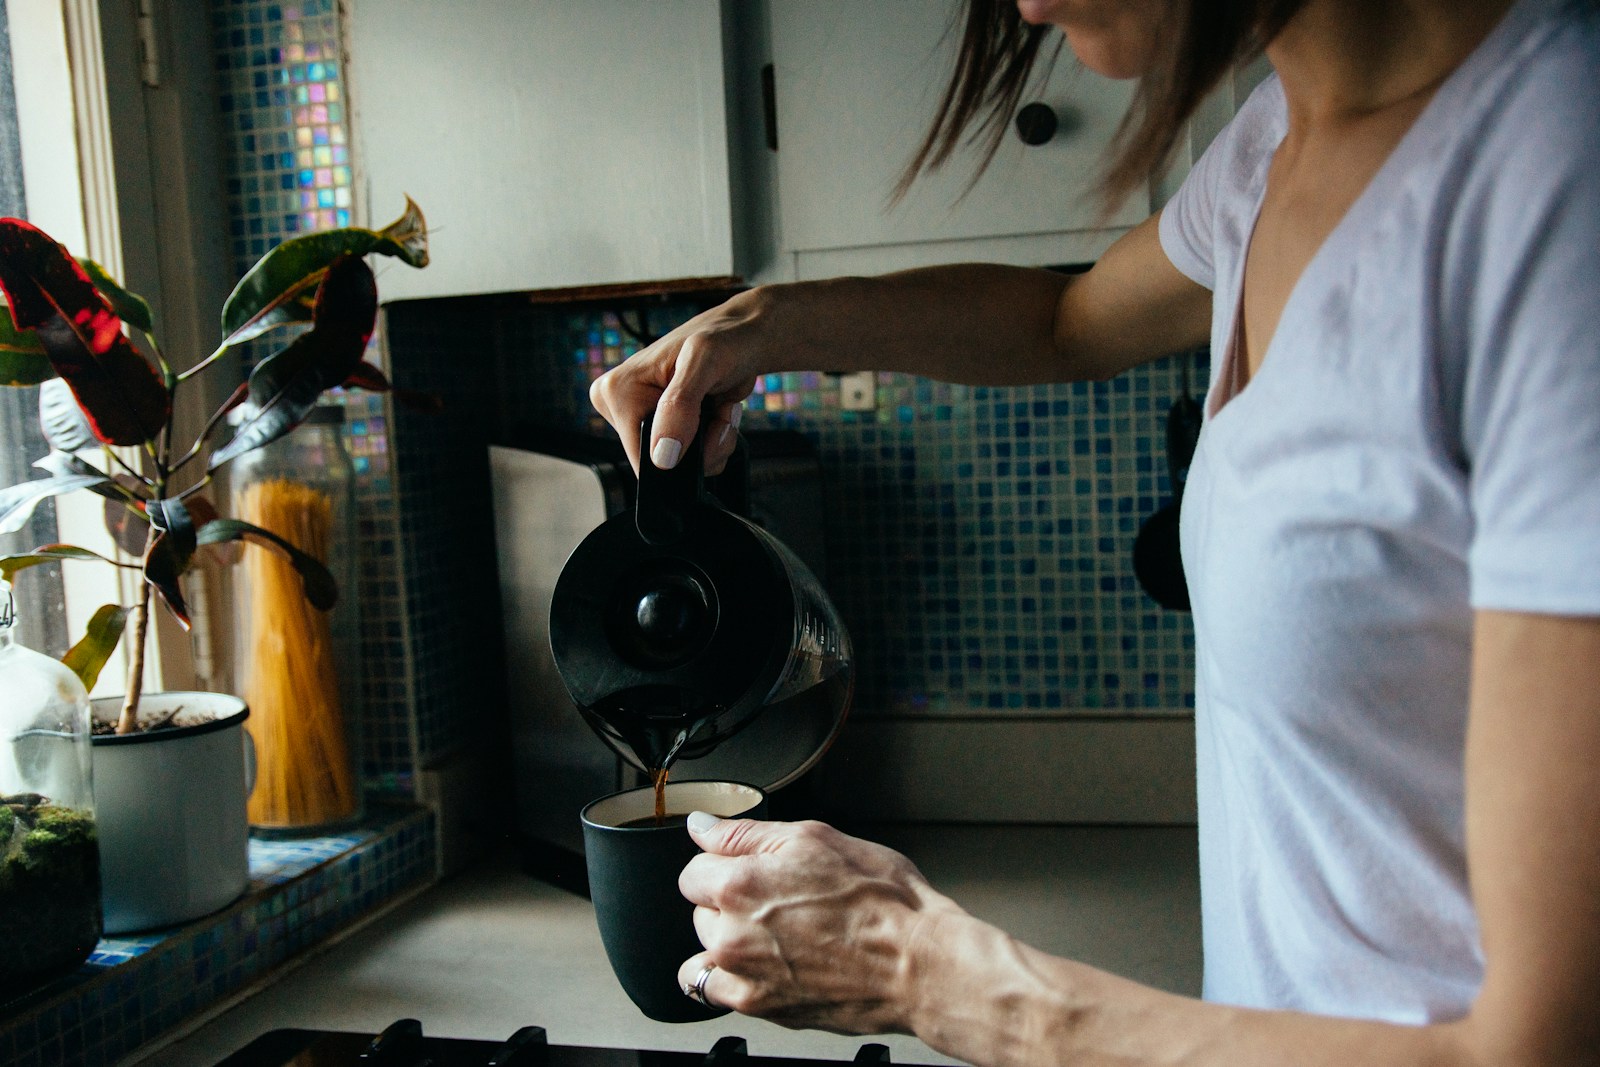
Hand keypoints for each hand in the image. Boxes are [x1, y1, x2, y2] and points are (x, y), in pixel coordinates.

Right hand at [589, 288, 780, 475]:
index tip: (705, 416)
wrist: (746, 337)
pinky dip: (717, 440)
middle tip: (717, 407)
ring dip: (715, 441)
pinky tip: (720, 410)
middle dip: (702, 445)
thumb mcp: (703, 361)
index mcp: (616, 390)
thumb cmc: (724, 337)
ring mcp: (647, 421)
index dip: (680, 452)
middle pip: (663, 465)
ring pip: (683, 466)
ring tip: (720, 406)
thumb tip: (661, 456)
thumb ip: (680, 405)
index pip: (640, 458)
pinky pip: (695, 461)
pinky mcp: (667, 429)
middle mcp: (623, 408)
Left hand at [675, 814, 966, 1034]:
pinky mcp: (756, 1005)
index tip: (754, 869)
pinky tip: (755, 964)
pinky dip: (724, 975)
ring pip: (705, 945)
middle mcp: (732, 932)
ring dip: (728, 936)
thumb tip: (702, 825)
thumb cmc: (882, 902)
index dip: (727, 862)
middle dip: (729, 898)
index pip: (695, 866)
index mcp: (741, 883)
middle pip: (699, 906)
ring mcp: (741, 973)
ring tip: (775, 933)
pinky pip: (708, 988)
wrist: (917, 964)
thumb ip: (746, 833)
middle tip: (779, 899)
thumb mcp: (817, 839)